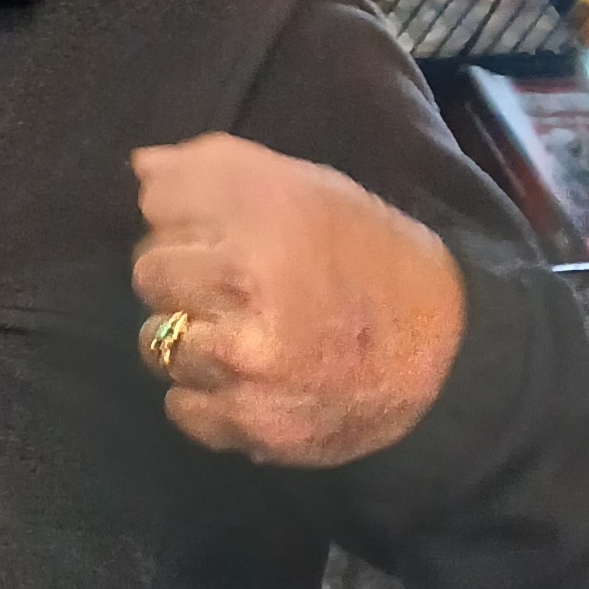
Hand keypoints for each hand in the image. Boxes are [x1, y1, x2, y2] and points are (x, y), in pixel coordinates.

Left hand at [130, 133, 465, 464]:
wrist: (448, 358)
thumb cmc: (373, 261)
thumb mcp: (312, 191)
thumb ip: (220, 170)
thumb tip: (141, 168)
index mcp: (266, 212)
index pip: (159, 199)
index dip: (185, 214)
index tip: (216, 230)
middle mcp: (244, 280)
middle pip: (148, 270)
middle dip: (185, 277)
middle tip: (236, 288)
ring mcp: (240, 358)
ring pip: (156, 341)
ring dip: (191, 339)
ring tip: (247, 336)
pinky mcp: (245, 420)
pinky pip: (180, 405)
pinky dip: (208, 397)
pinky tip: (252, 382)